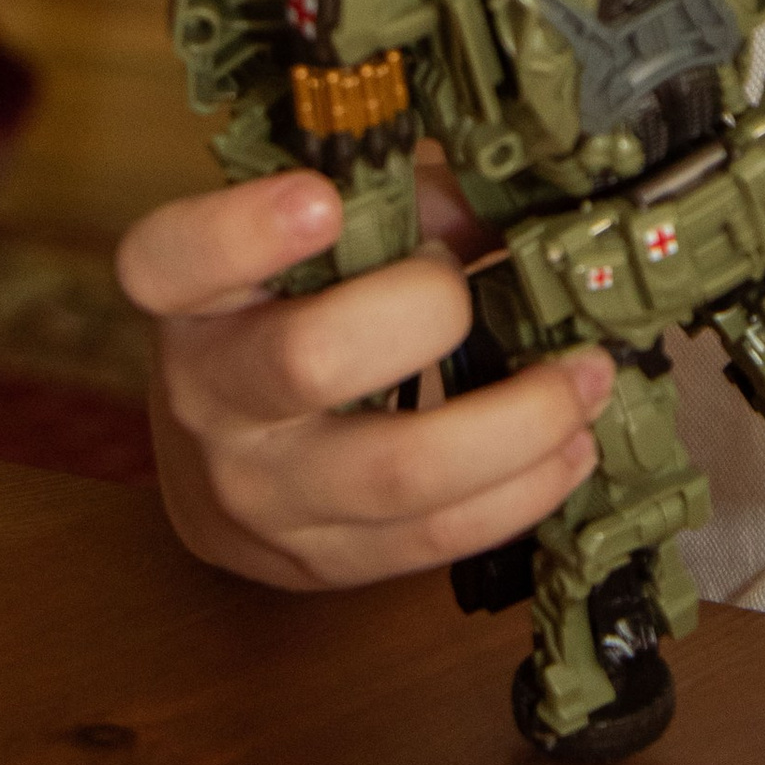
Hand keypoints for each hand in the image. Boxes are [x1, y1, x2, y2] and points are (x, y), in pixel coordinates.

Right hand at [115, 170, 612, 590]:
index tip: (321, 200)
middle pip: (310, 360)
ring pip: (397, 470)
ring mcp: (261, 494)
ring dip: (519, 422)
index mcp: (190, 292)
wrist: (213, 453)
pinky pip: (432, 537)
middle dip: (427, 312)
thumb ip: (403, 204)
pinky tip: (571, 446)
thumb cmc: (287, 306)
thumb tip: (518, 207)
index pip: (177, 258)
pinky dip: (521, 491)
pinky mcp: (319, 564)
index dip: (243, 230)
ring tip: (587, 375)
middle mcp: (209, 396)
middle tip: (477, 288)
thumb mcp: (318, 236)